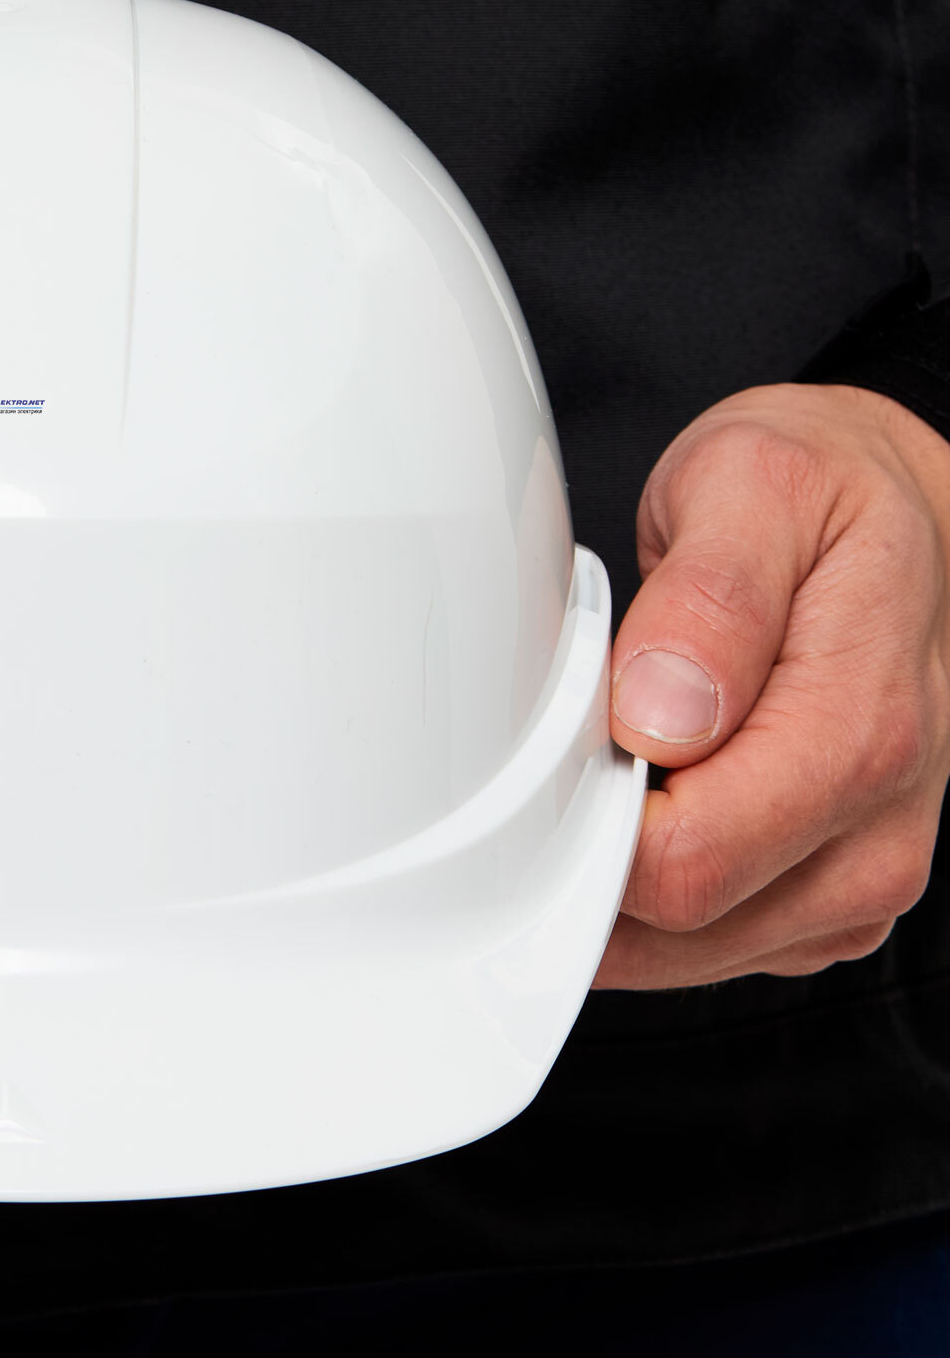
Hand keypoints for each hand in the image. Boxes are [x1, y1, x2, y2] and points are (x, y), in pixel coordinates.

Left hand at [595, 383, 949, 988]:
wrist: (899, 507)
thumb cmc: (827, 491)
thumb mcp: (756, 485)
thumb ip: (710, 598)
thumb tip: (659, 713)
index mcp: (859, 734)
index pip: (684, 864)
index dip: (581, 825)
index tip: (538, 756)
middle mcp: (875, 826)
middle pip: (675, 924)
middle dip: (585, 852)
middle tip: (557, 743)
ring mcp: (857, 870)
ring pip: (684, 952)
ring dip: (613, 878)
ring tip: (605, 758)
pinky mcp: (829, 891)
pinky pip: (708, 942)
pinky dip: (646, 893)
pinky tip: (637, 800)